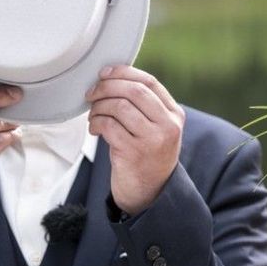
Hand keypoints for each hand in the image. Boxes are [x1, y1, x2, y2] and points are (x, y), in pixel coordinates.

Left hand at [85, 65, 183, 215]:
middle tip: (92, 93)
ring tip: (93, 115)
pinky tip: (94, 129)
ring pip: (120, 106)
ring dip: (99, 107)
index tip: (104, 73)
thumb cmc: (148, 156)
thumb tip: (110, 78)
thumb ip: (145, 106)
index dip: (124, 73)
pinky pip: (109, 126)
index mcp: (174, 114)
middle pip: (134, 90)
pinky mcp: (134, 152)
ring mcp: (152, 139)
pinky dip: (96, 123)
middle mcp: (167, 125)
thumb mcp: (157, 129)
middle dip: (107, 87)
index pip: (150, 82)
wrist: (149, 193)